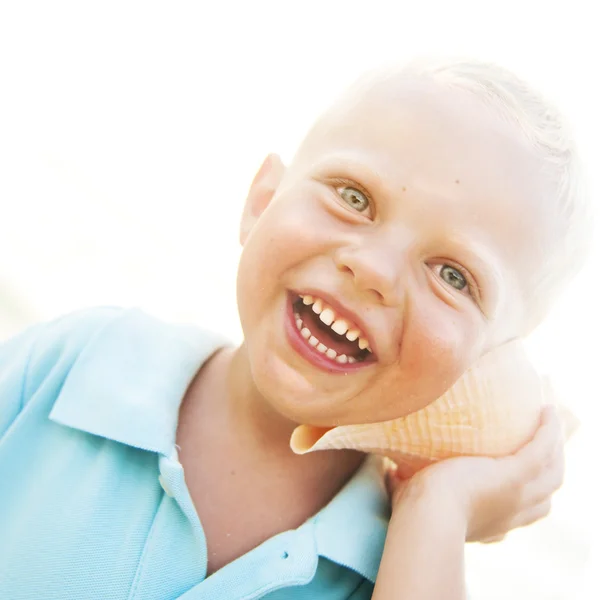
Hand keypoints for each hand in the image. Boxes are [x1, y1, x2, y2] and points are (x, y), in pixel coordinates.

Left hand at [385, 403, 566, 542]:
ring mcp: (519, 495)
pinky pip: (543, 448)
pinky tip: (546, 409)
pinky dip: (549, 430)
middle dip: (551, 465)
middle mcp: (512, 513)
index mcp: (493, 522)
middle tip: (543, 438)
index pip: (526, 510)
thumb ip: (408, 485)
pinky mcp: (517, 476)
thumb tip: (390, 474)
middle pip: (547, 489)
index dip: (531, 491)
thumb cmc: (414, 513)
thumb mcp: (418, 498)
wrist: (426, 518)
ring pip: (553, 470)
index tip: (522, 469)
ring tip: (548, 417)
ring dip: (555, 443)